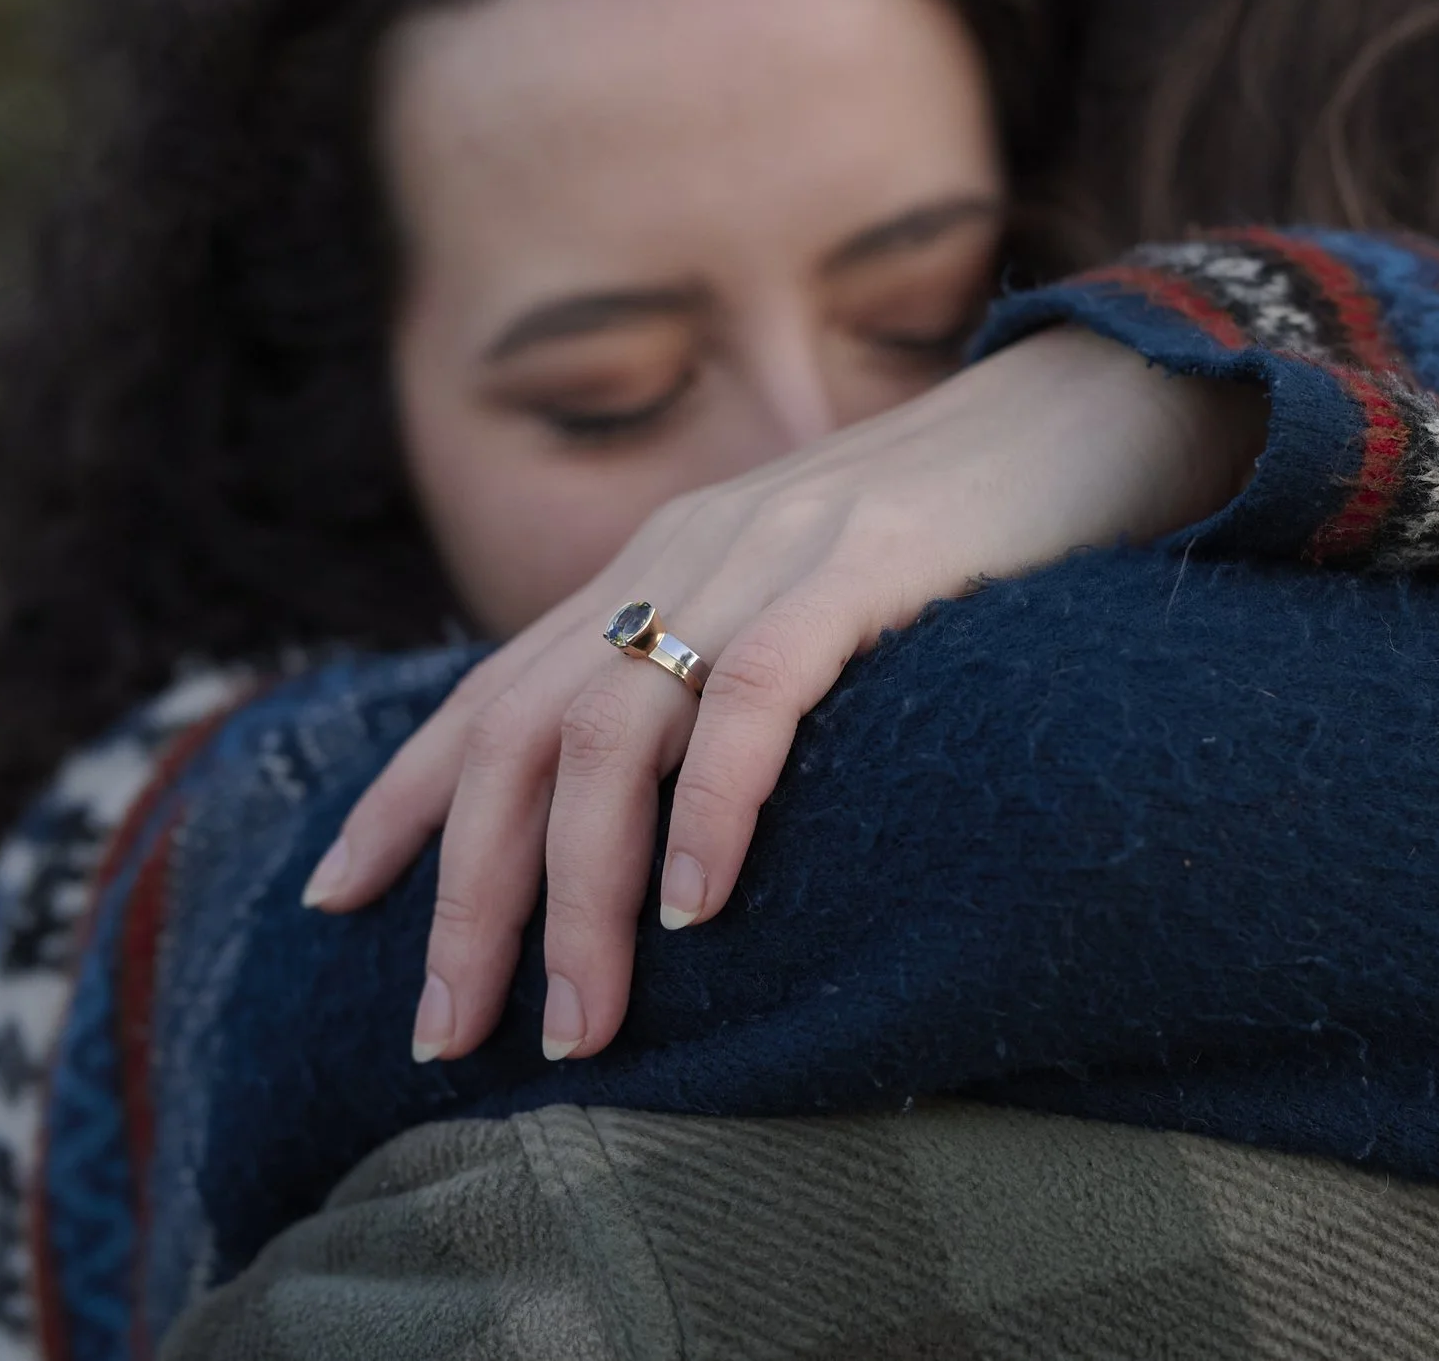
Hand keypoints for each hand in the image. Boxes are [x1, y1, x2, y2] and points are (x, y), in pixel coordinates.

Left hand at [301, 326, 1263, 1062]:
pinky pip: (752, 693)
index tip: (333, 905)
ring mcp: (767, 552)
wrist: (1105, 402)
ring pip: (611, 732)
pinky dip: (712, 807)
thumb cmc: (970, 536)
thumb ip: (730, 677)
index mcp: (657, 566)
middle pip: (519, 736)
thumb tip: (668, 823)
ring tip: (576, 1028)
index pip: (491, 691)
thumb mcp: (816, 605)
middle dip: (468, 896)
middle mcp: (682, 554)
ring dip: (580, 896)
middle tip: (444, 1036)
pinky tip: (699, 913)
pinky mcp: (864, 563)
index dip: (400, 796)